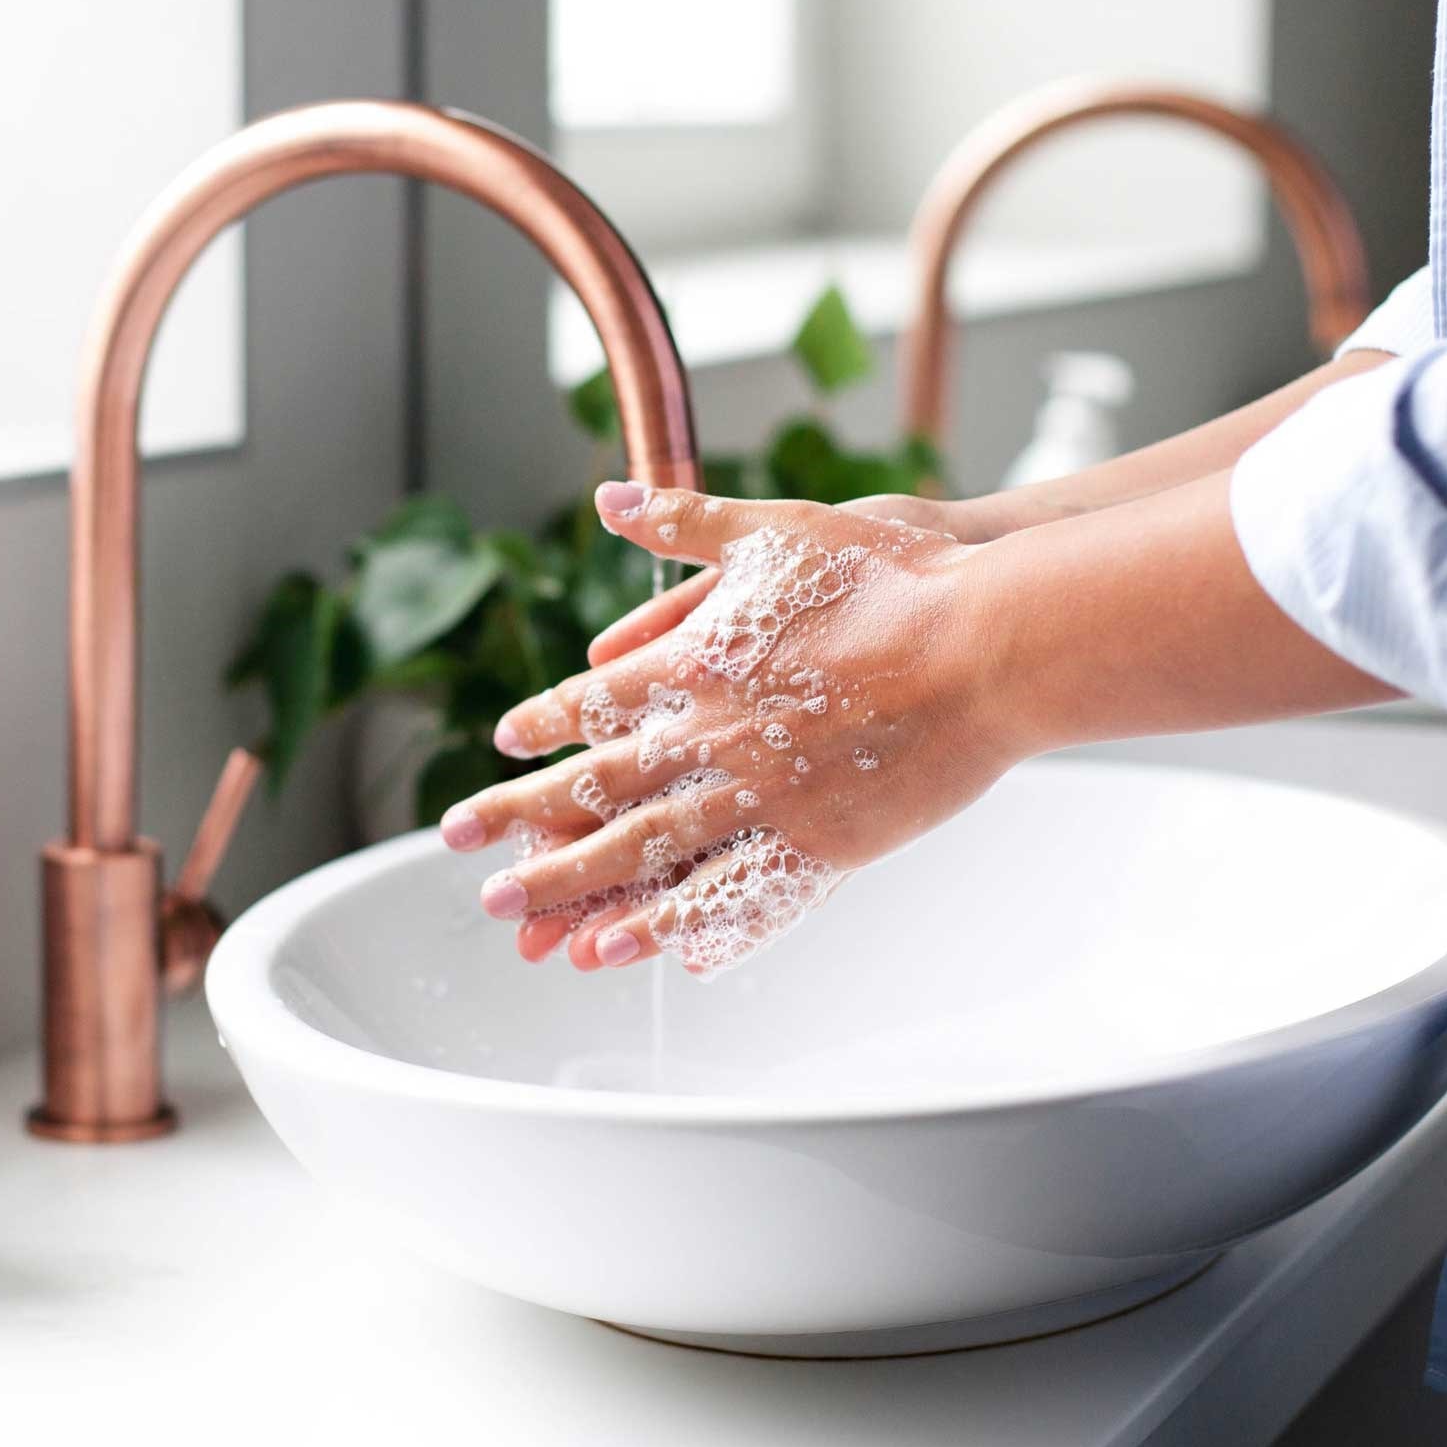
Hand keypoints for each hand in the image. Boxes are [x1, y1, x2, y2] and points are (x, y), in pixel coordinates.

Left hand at [437, 482, 1017, 974]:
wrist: (991, 640)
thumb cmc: (893, 575)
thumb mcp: (778, 528)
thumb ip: (686, 522)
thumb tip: (607, 499)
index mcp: (700, 661)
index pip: (593, 701)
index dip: (542, 723)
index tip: (500, 742)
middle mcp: (713, 734)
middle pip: (595, 785)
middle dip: (518, 816)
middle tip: (456, 843)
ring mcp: (761, 795)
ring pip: (641, 849)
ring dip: (568, 882)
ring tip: (509, 913)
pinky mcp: (817, 843)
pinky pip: (723, 894)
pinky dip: (664, 923)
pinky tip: (617, 948)